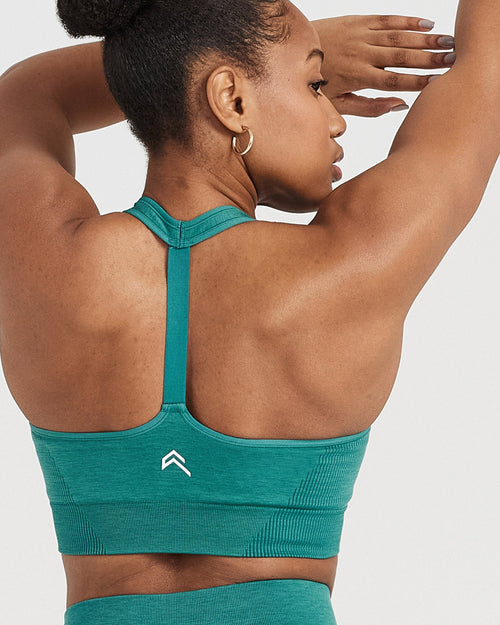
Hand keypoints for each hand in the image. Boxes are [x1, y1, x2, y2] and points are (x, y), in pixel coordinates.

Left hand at [313, 15, 455, 116]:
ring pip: (398, 36)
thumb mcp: (339, 105)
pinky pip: (387, 19)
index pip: (393, 81)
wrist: (293, 53)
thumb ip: (370, 108)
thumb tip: (400, 106)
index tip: (437, 82)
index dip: (416, 81)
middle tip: (453, 59)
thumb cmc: (317, 84)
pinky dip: (408, 21)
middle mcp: (361, 54)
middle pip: (401, 57)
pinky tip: (426, 24)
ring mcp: (360, 35)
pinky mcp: (358, 21)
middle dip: (429, 58)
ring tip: (448, 42)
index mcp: (357, 77)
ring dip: (425, 38)